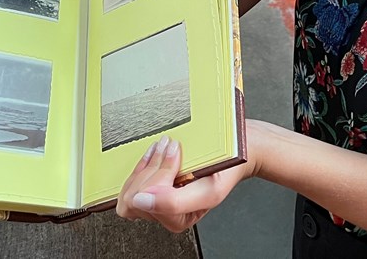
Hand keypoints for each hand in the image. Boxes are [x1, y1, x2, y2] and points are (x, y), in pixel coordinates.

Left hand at [115, 132, 256, 232]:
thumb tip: (140, 202)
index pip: (144, 203)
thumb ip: (172, 202)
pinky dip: (143, 162)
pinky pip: (133, 180)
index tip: (177, 155)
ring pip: (130, 189)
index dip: (159, 176)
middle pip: (132, 198)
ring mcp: (157, 200)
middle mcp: (164, 213)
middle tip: (169, 149)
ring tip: (162, 147)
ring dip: (146, 164)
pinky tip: (154, 152)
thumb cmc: (224, 173)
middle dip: (150, 169)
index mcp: (176, 220)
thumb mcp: (206, 191)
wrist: (237, 156)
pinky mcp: (153, 186)